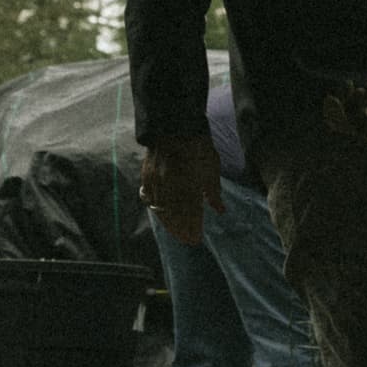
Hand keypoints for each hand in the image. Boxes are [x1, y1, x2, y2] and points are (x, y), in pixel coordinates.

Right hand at [139, 132, 226, 247]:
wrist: (176, 127)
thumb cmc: (199, 147)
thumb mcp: (211, 169)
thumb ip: (213, 192)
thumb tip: (219, 210)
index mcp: (188, 185)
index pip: (189, 215)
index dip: (192, 229)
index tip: (196, 239)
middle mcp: (170, 186)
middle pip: (174, 216)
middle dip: (181, 230)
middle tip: (187, 240)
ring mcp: (156, 181)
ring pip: (160, 209)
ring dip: (168, 222)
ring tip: (175, 230)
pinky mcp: (147, 175)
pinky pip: (149, 198)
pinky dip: (155, 208)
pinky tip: (161, 212)